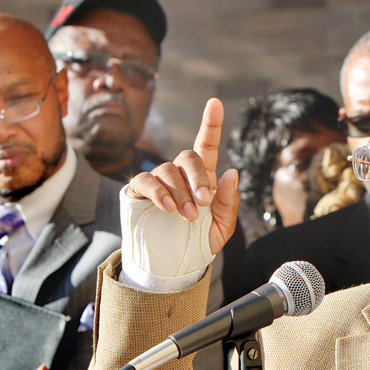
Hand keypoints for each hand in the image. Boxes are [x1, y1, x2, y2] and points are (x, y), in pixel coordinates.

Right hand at [126, 98, 239, 254]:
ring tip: (187, 216)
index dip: (211, 124)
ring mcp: (159, 181)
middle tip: (203, 202)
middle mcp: (180, 175)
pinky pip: (146, 181)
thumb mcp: (222, 227)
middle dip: (197, 178)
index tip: (215, 103)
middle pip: (188, 156)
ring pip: (168, 170)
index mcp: (203, 179)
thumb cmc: (199, 243)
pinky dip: (158, 191)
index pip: (206, 145)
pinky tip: (167, 207)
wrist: (174, 266)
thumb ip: (228, 201)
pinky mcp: (138, 192)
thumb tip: (231, 171)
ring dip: (180, 193)